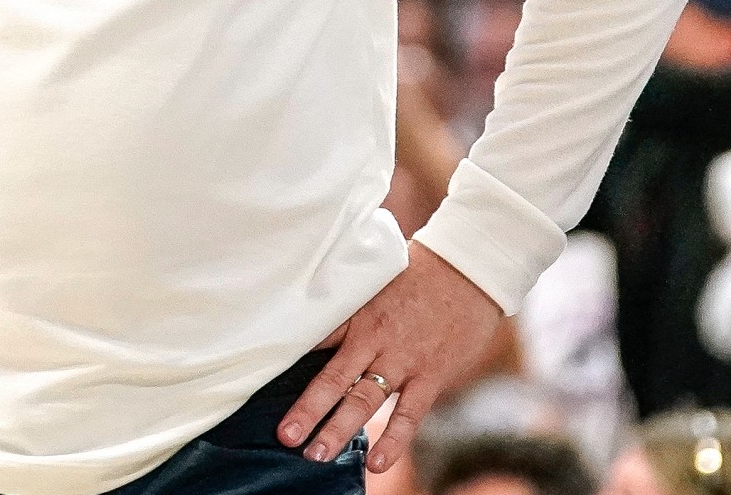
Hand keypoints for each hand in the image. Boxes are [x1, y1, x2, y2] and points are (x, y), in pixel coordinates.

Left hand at [276, 240, 502, 475]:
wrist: (469, 268)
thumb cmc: (419, 271)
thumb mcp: (376, 277)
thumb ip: (349, 301)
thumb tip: (315, 310)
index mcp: (357, 313)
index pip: (315, 339)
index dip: (288, 360)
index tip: (261, 380)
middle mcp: (374, 339)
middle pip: (333, 378)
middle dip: (307, 409)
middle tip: (284, 436)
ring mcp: (403, 360)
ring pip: (364, 400)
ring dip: (339, 428)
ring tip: (315, 454)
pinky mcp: (431, 375)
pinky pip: (409, 414)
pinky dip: (393, 440)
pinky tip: (376, 463)